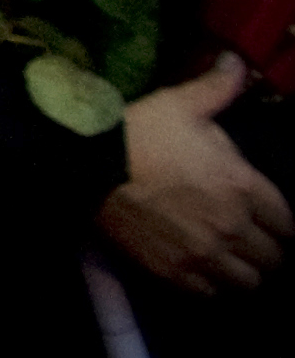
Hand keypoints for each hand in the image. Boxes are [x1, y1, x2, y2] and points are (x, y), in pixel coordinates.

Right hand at [105, 55, 290, 294]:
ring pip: (250, 283)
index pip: (288, 222)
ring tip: (232, 260)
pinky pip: (213, 295)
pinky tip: (203, 270)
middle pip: (274, 257)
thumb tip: (238, 62)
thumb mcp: (180, 104)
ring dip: (245, 272)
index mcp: (242, 187)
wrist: (84, 164)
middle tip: (251, 238)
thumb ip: (218, 88)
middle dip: (267, 248)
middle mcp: (232, 227)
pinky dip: (214, 286)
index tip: (267, 216)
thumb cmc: (138, 131)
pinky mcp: (174, 273)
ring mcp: (204, 255)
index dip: (279, 220)